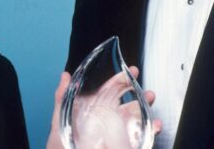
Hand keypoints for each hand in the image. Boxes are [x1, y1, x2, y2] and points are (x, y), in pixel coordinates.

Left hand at [45, 68, 160, 148]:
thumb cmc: (61, 145)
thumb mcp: (59, 121)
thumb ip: (63, 99)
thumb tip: (65, 76)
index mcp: (94, 111)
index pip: (110, 92)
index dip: (121, 80)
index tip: (132, 71)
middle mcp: (108, 122)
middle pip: (128, 104)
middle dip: (140, 95)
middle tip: (148, 92)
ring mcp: (117, 136)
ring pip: (137, 121)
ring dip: (147, 111)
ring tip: (151, 107)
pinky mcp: (125, 145)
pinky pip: (141, 138)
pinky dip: (151, 132)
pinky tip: (154, 127)